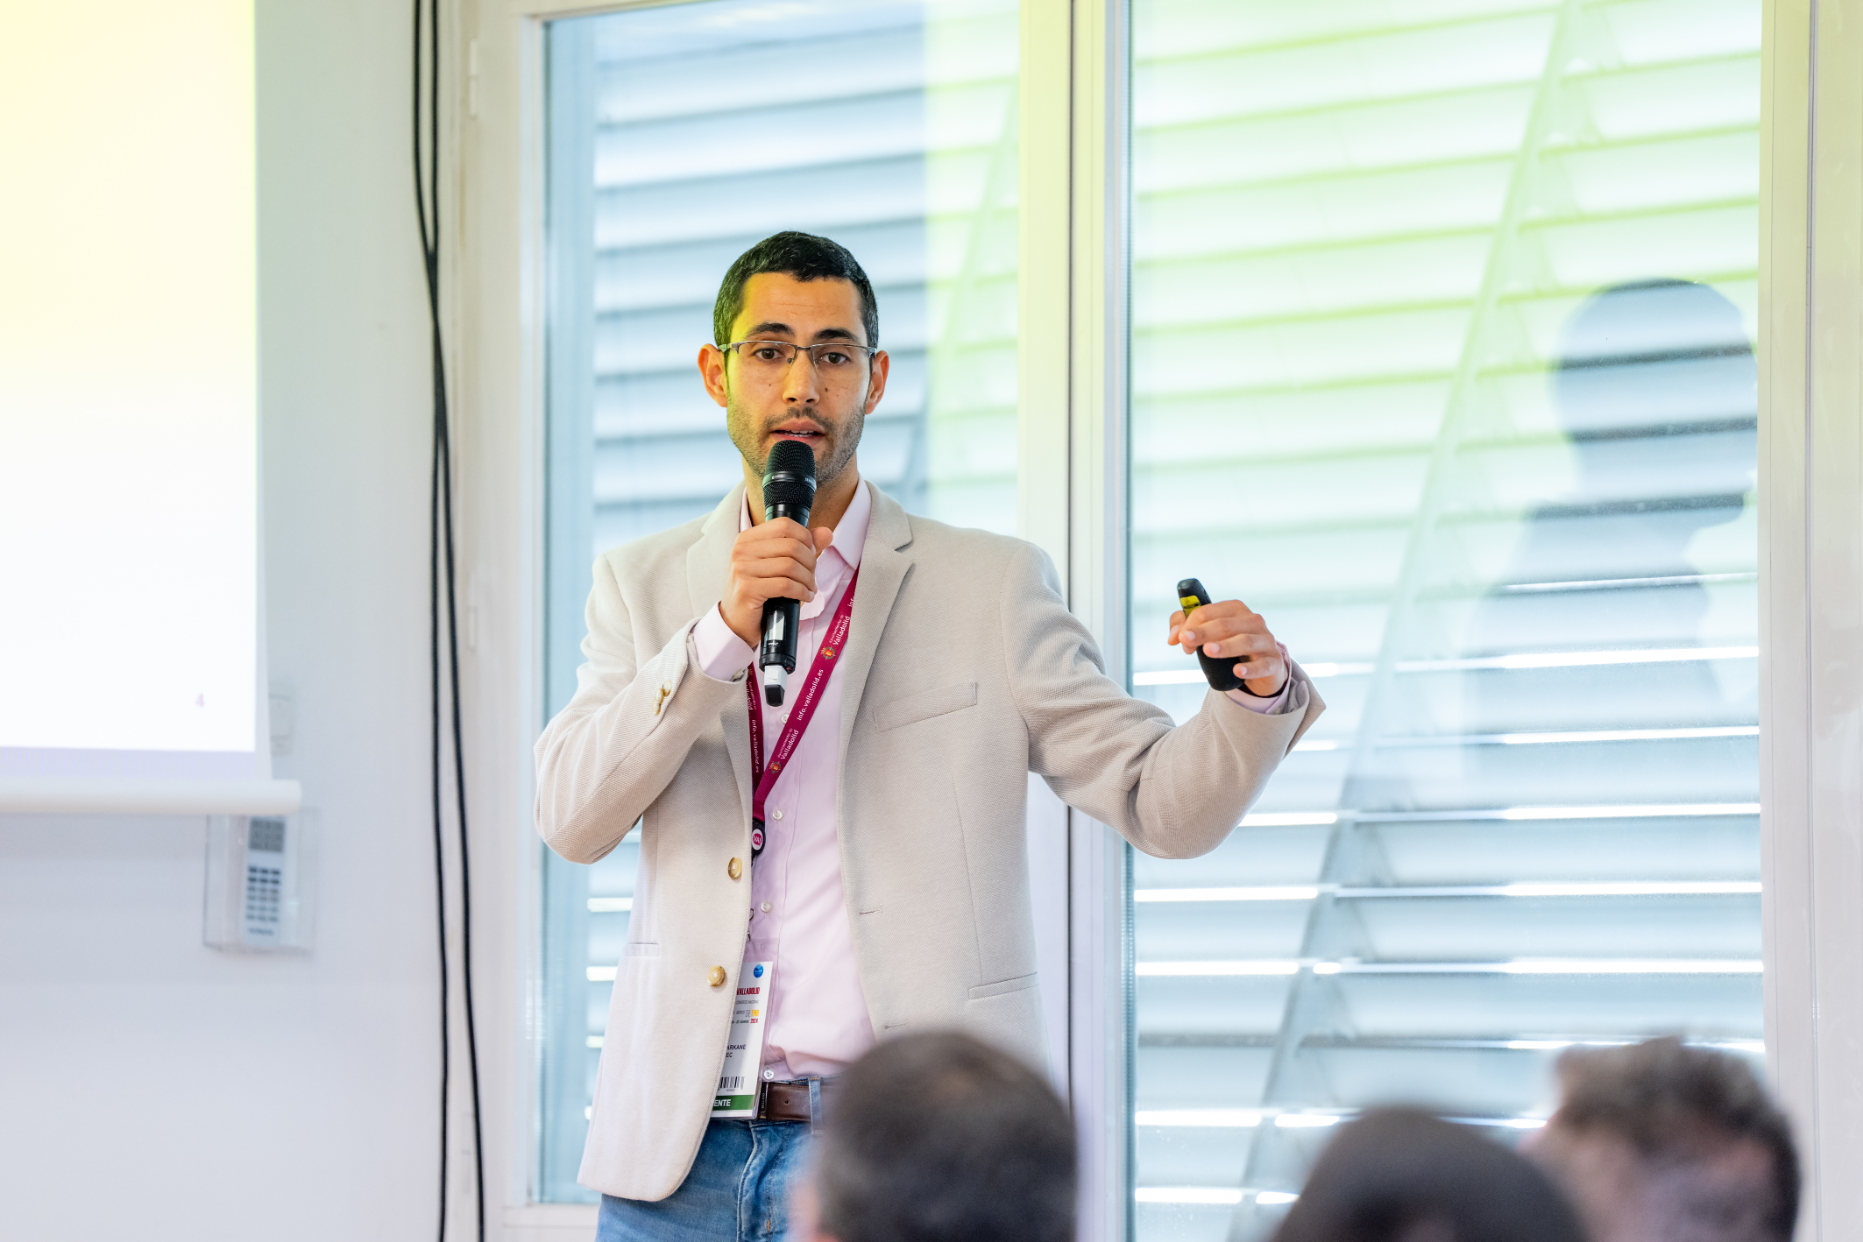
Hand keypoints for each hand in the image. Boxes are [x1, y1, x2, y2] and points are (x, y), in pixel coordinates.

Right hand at [721, 519, 834, 646]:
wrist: (737, 623)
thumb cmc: (760, 593)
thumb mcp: (779, 565)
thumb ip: (802, 547)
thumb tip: (827, 533)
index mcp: (748, 538)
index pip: (785, 525)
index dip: (805, 539)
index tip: (811, 555)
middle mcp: (742, 550)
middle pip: (791, 546)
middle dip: (810, 563)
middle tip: (811, 577)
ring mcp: (742, 569)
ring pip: (790, 566)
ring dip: (808, 579)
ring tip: (809, 589)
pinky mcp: (747, 589)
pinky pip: (786, 585)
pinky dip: (802, 592)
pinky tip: (805, 597)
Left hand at [1168, 599, 1286, 696]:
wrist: (1263, 666)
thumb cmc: (1231, 644)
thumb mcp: (1210, 633)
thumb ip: (1185, 627)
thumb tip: (1173, 638)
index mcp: (1235, 609)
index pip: (1210, 611)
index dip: (1192, 624)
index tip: (1180, 638)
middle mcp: (1253, 621)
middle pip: (1225, 624)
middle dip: (1203, 633)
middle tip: (1186, 641)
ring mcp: (1265, 640)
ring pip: (1245, 641)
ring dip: (1225, 646)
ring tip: (1208, 651)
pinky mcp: (1273, 662)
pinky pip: (1263, 664)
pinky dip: (1250, 668)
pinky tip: (1238, 671)